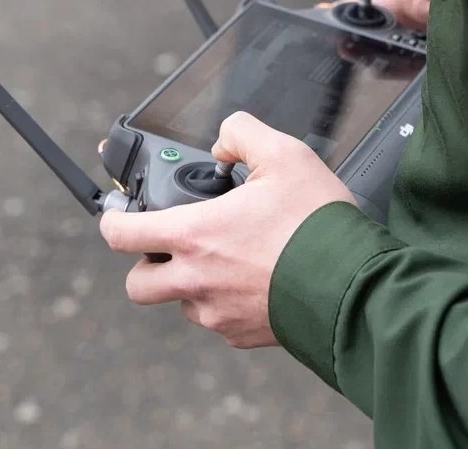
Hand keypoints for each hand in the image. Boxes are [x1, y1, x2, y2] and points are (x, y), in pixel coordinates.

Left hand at [98, 112, 354, 348]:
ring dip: (191, 284)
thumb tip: (224, 141)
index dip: (113, 219)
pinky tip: (257, 279)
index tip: (119, 214)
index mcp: (195, 234)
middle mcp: (196, 280)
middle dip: (146, 264)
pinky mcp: (241, 335)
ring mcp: (217, 313)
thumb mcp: (285, 155)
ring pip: (181, 303)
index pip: (121, 234)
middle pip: (138, 284)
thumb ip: (243, 134)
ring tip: (229, 259)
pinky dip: (226, 302)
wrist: (354, 285)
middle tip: (172, 244)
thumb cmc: (318, 224)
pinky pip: (218, 320)